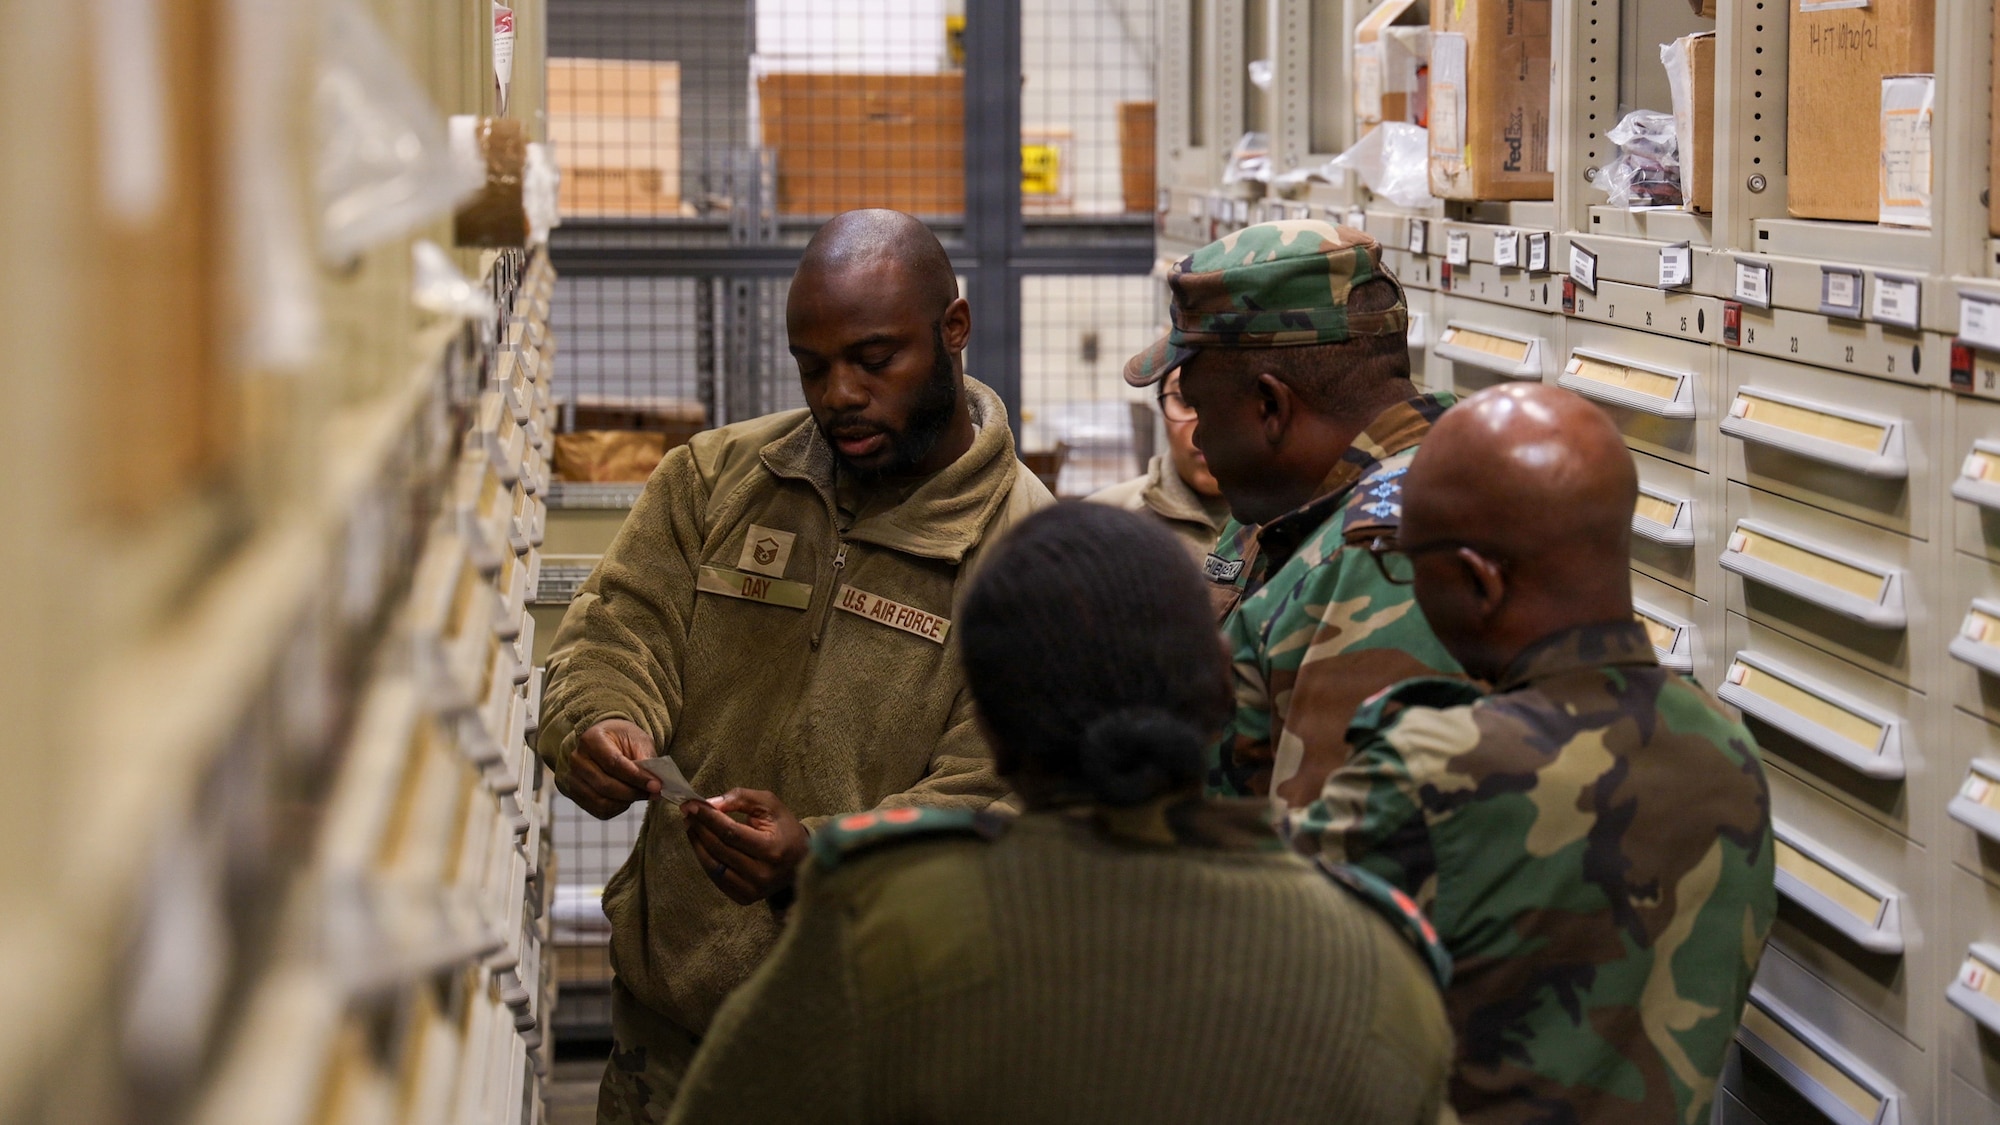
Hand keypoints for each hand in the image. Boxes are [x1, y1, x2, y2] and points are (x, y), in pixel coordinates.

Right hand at [561, 719, 660, 818]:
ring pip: (602, 801)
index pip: (613, 763)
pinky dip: (618, 808)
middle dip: (633, 792)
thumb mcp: (638, 741)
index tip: (656, 785)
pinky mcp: (576, 795)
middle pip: (606, 785)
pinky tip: (628, 798)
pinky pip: (599, 810)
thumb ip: (645, 760)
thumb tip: (655, 783)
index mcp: (591, 739)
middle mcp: (577, 760)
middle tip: (654, 793)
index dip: (636, 777)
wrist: (607, 743)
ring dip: (627, 802)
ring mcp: (573, 779)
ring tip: (642, 794)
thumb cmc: (623, 740)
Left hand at [682, 789, 810, 904]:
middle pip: (720, 849)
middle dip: (700, 828)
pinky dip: (705, 860)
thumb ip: (741, 799)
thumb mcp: (769, 805)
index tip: (692, 805)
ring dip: (698, 845)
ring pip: (714, 867)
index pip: (731, 833)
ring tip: (691, 827)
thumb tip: (711, 804)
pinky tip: (701, 844)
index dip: (709, 818)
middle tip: (688, 813)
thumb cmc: (784, 828)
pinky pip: (717, 879)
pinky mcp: (745, 898)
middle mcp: (762, 874)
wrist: (801, 859)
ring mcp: (753, 890)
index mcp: (772, 849)